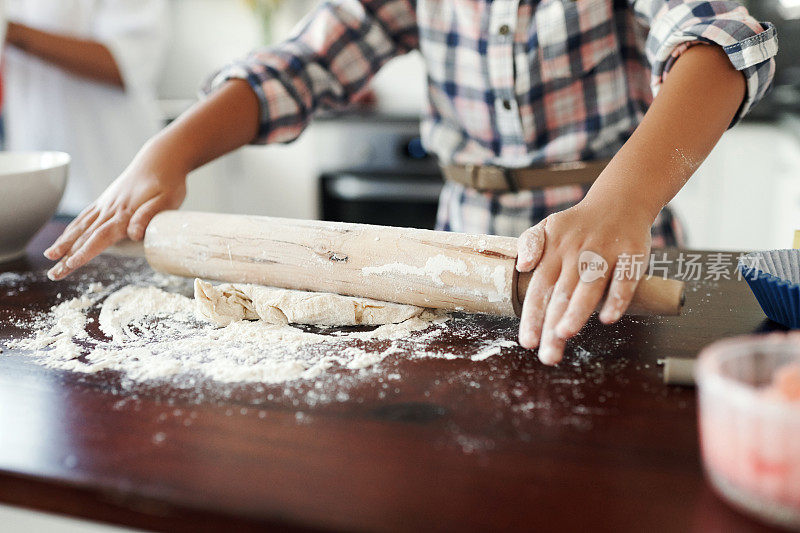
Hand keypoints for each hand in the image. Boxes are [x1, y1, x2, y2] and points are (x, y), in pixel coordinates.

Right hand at [44, 144, 186, 279]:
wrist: (162, 157)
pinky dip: (73, 227)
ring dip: (65, 242)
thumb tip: (134, 235)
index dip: (85, 252)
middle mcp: (111, 209)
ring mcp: (107, 203)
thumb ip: (149, 216)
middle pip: (86, 236)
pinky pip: (86, 215)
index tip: (69, 265)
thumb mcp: (168, 200)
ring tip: (50, 256)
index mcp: (125, 212)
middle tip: (53, 274)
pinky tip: (66, 236)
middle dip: (68, 256)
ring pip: (81, 225)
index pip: (101, 236)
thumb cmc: (169, 181)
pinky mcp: (107, 199)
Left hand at [515, 199, 652, 364]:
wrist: (620, 199)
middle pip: (561, 293)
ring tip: (564, 334)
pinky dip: (617, 298)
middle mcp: (577, 253)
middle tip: (547, 355)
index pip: (539, 287)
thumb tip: (522, 267)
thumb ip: (530, 244)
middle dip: (552, 326)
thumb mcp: (547, 226)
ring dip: (577, 310)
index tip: (527, 341)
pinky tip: (608, 318)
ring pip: (589, 286)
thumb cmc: (578, 224)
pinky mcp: (632, 254)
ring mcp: (605, 253)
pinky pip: (625, 279)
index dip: (532, 315)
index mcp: (554, 251)